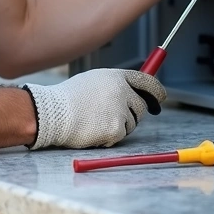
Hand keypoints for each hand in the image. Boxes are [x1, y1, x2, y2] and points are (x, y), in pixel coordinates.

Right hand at [22, 69, 167, 149]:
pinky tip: (93, 130)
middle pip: (141, 105)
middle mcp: (122, 91)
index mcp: (116, 77)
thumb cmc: (68, 98)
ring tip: (95, 120)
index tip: (160, 98)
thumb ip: (114, 85)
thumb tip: (132, 92)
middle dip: (133, 113)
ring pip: (132, 122)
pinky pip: (121, 135)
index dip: (156, 90)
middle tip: (114, 116)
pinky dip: (110, 136)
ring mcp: (120, 111)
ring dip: (119, 125)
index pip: (147, 81)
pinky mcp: (116, 129)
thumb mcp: (93, 81)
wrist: (53, 113)